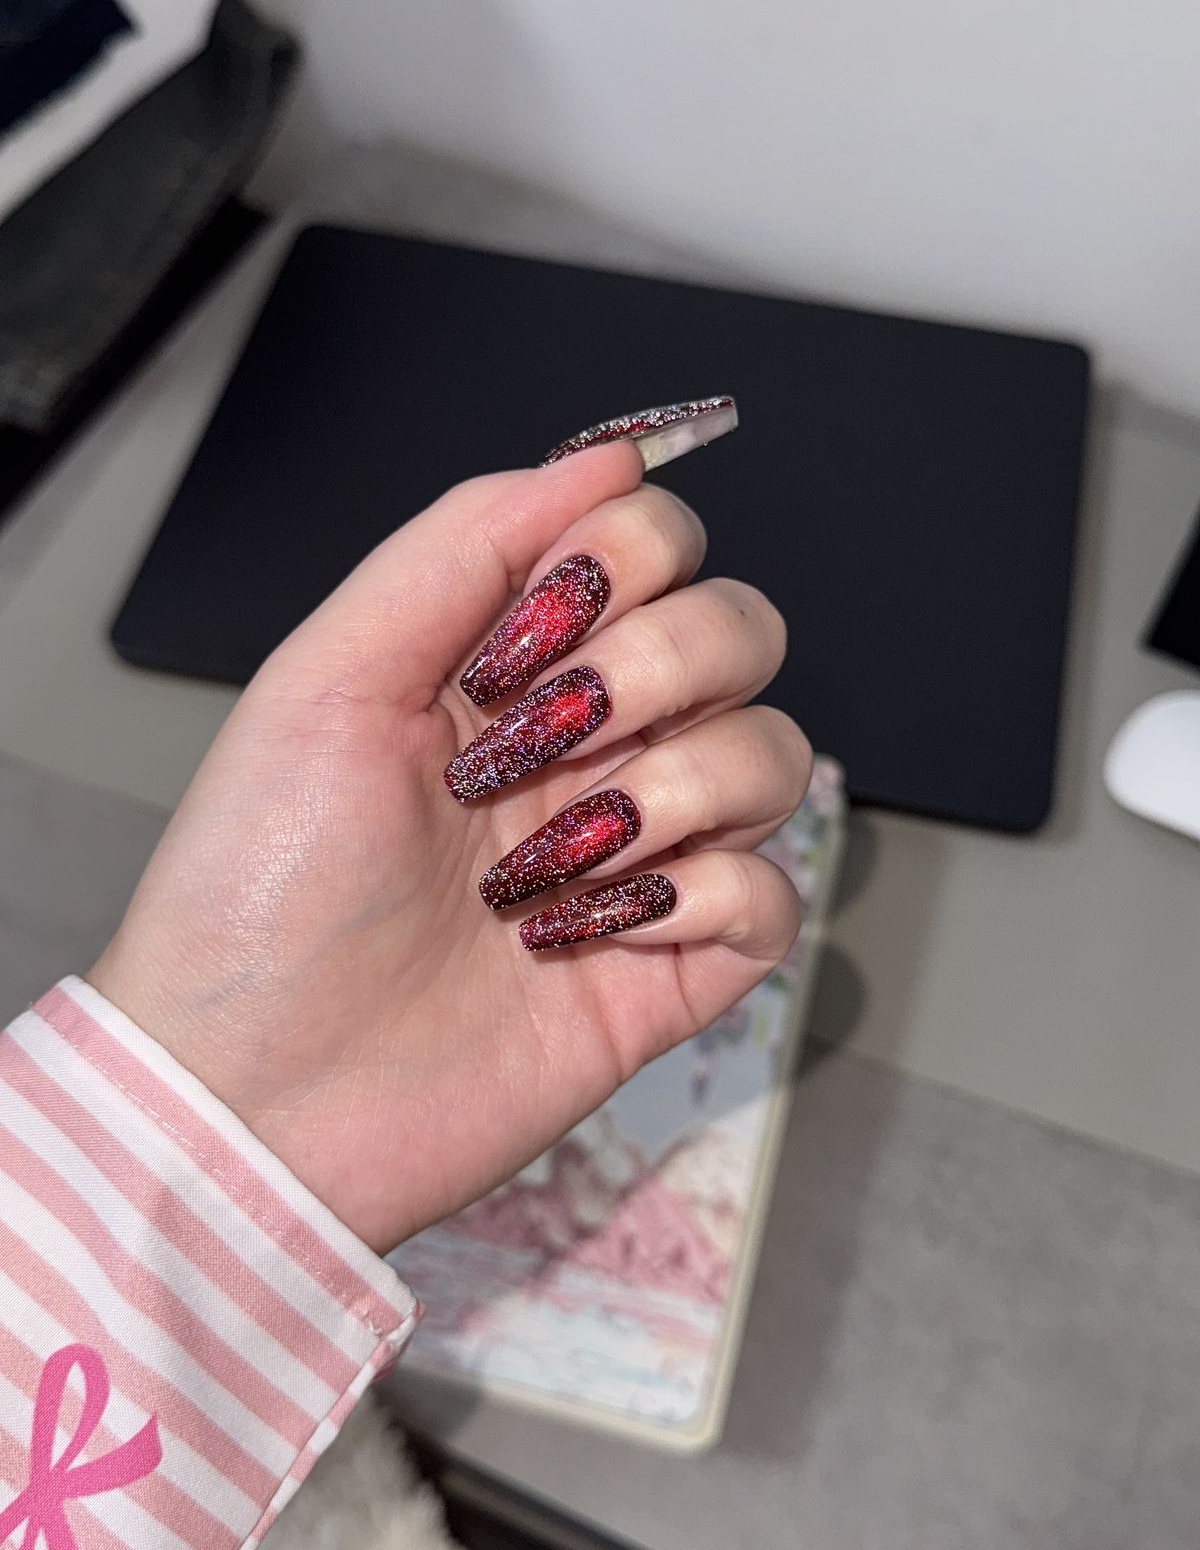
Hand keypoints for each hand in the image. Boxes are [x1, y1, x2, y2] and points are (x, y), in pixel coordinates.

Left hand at [90, 443, 810, 1252]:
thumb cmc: (257, 897)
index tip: (530, 634)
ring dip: (672, 792)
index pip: (652, 547)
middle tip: (541, 744)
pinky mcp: (667, 973)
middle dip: (661, 668)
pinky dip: (701, 901)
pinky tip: (592, 935)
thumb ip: (463, 546)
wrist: (250, 1099)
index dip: (626, 563)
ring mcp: (633, 859)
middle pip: (742, 631)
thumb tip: (609, 451)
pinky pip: (774, 898)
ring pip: (777, 756)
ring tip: (547, 865)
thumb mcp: (328, 679)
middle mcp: (585, 750)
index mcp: (506, 669)